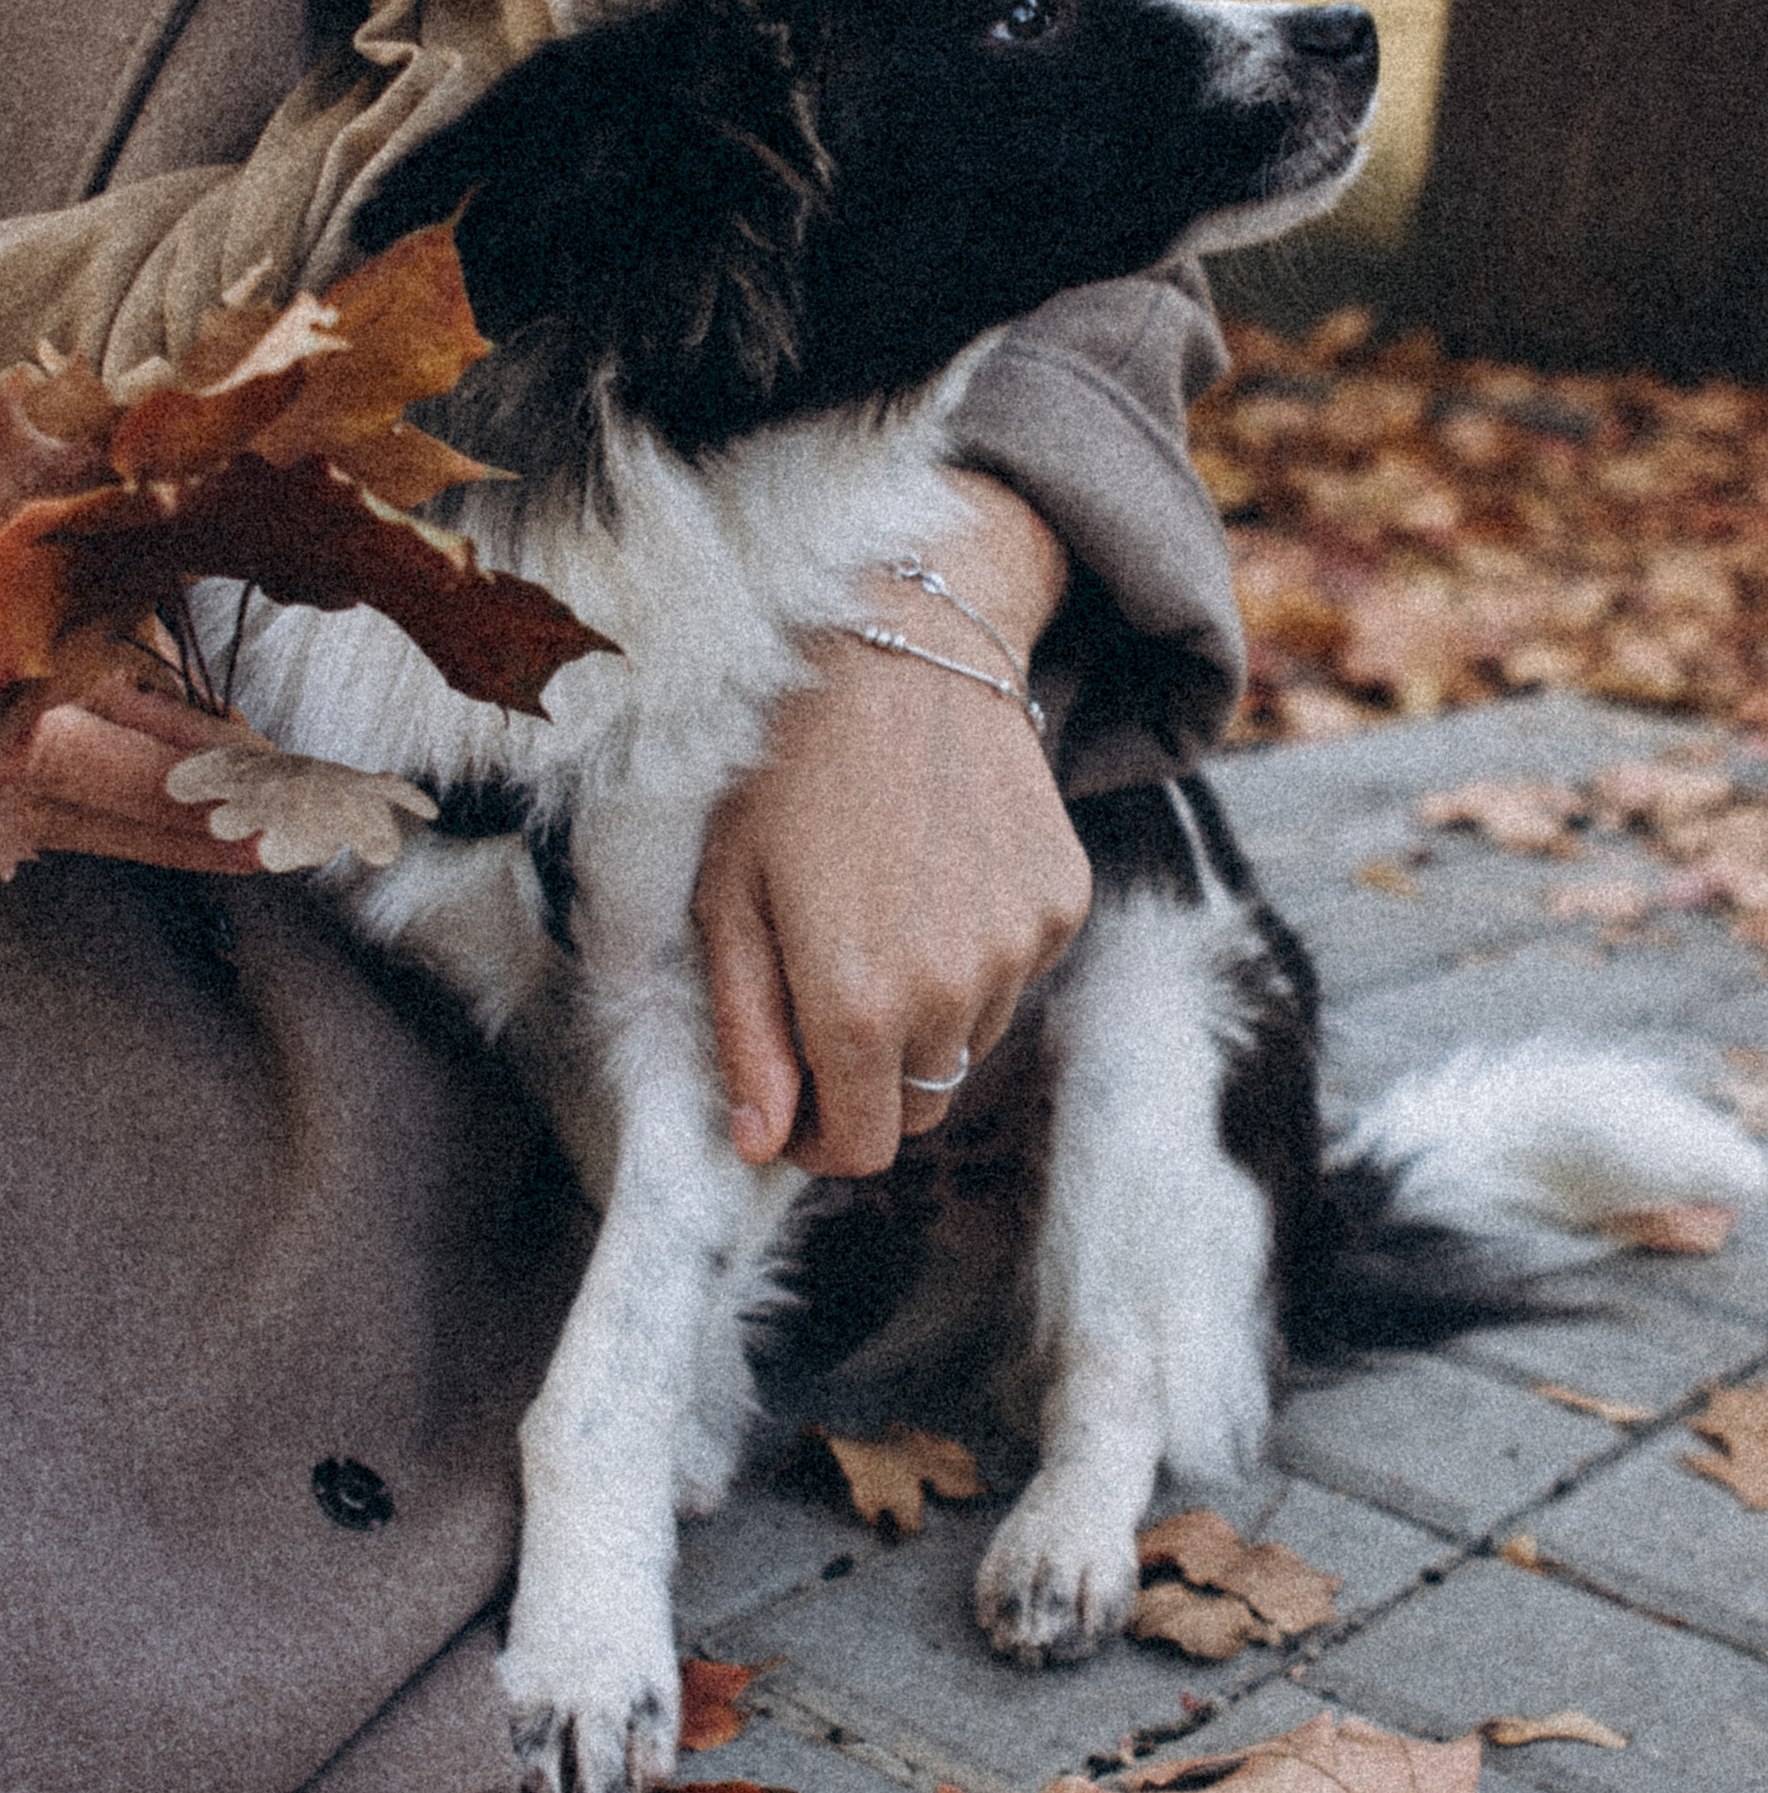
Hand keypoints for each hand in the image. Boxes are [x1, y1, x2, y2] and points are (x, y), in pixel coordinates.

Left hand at [694, 475, 1089, 1176]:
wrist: (900, 645)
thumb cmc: (782, 768)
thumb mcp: (729, 898)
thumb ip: (747, 1034)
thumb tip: (761, 1143)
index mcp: (859, 1003)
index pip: (861, 1147)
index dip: (820, 1140)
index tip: (792, 1102)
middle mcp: (955, 991)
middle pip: (918, 1104)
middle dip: (865, 1082)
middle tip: (819, 1000)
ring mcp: (1022, 947)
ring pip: (968, 1040)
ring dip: (921, 1015)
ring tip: (872, 911)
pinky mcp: (1063, 901)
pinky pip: (1013, 973)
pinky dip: (973, 955)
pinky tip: (929, 873)